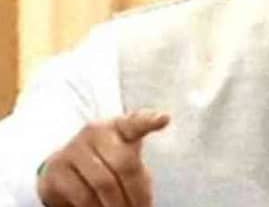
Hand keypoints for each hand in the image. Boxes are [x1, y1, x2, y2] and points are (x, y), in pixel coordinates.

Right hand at [37, 110, 169, 206]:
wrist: (65, 168)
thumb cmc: (106, 164)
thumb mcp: (125, 160)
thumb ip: (137, 173)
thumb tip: (144, 204)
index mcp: (119, 127)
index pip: (136, 122)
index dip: (150, 120)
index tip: (164, 119)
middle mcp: (96, 132)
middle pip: (123, 163)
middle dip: (135, 193)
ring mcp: (74, 148)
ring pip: (103, 183)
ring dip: (116, 206)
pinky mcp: (56, 169)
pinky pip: (82, 196)